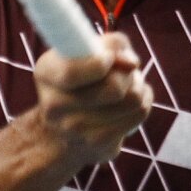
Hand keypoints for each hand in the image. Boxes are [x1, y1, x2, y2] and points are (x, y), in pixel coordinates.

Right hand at [33, 32, 152, 164]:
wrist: (69, 125)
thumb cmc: (85, 75)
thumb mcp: (89, 49)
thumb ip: (112, 44)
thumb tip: (131, 63)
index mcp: (46, 73)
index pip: (71, 73)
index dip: (99, 64)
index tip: (109, 59)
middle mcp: (54, 106)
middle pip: (113, 89)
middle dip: (128, 74)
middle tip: (125, 72)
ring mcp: (75, 131)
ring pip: (133, 101)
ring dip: (138, 87)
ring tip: (129, 85)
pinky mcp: (98, 145)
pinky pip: (138, 115)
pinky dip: (144, 102)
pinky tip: (132, 102)